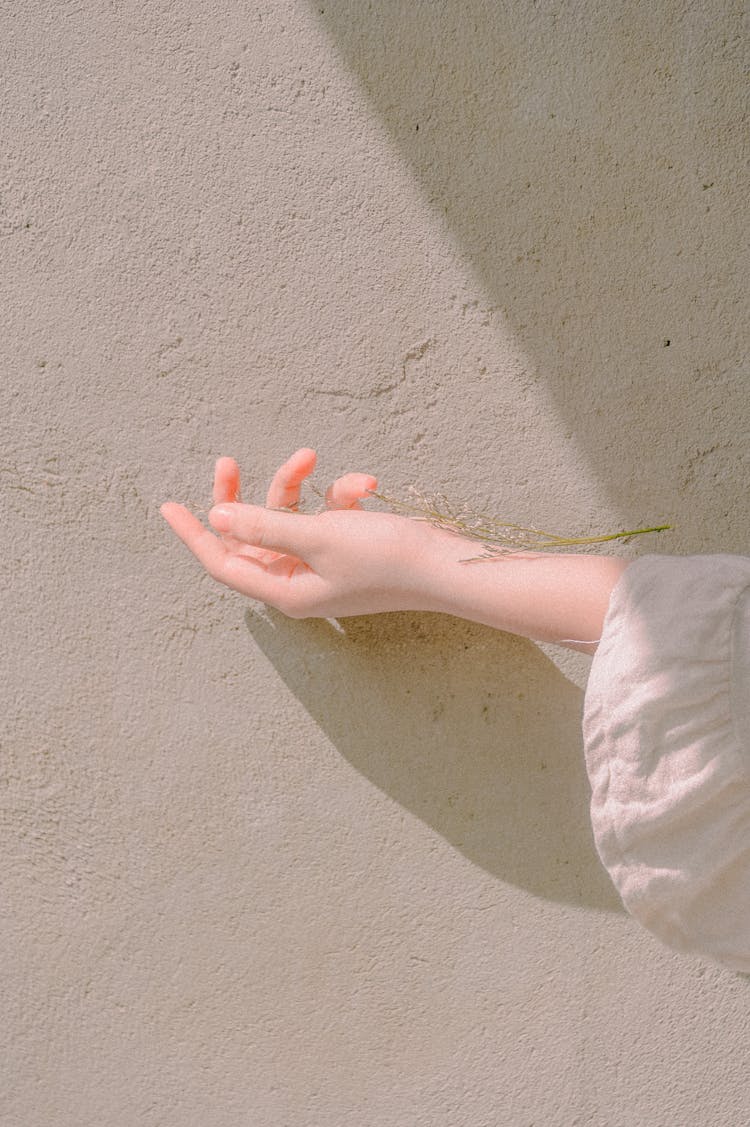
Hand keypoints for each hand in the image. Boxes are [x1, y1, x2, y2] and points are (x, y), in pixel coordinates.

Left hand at [160, 448, 436, 617]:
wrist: (447, 565)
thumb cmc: (385, 558)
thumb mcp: (319, 536)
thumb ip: (265, 525)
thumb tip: (217, 516)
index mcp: (284, 590)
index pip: (224, 561)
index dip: (195, 534)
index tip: (167, 506)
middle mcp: (299, 580)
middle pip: (253, 534)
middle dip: (246, 496)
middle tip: (227, 461)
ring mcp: (323, 564)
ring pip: (290, 517)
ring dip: (298, 485)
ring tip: (309, 455)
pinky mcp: (347, 549)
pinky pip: (328, 516)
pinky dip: (340, 496)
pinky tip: (365, 485)